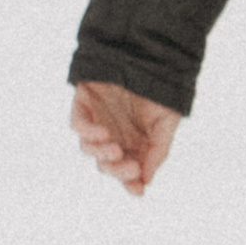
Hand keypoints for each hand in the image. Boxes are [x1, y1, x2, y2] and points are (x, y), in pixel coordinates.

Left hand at [70, 80, 182, 196]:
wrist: (150, 54)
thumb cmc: (160, 88)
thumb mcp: (167, 122)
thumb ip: (158, 150)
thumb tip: (147, 179)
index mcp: (133, 143)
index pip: (127, 170)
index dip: (130, 183)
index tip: (138, 190)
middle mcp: (113, 135)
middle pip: (107, 164)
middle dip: (118, 170)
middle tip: (132, 168)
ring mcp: (97, 120)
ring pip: (90, 148)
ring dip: (102, 154)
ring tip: (117, 150)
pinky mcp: (84, 104)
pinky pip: (78, 125)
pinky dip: (88, 132)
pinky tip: (104, 134)